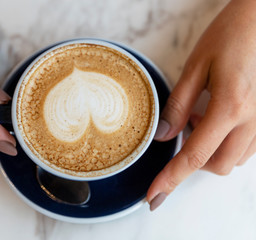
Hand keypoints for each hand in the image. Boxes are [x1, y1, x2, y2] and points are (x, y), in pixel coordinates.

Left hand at [147, 0, 255, 209]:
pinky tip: (223, 116)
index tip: (154, 196)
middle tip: (186, 125)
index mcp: (230, 107)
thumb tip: (163, 135)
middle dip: (194, 159)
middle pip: (216, 165)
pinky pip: (249, 147)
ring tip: (205, 114)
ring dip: (212, 149)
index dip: (171, 179)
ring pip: (234, 160)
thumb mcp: (197, 65)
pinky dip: (229, 142)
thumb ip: (178, 104)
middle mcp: (254, 120)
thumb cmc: (233, 33)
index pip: (194, 156)